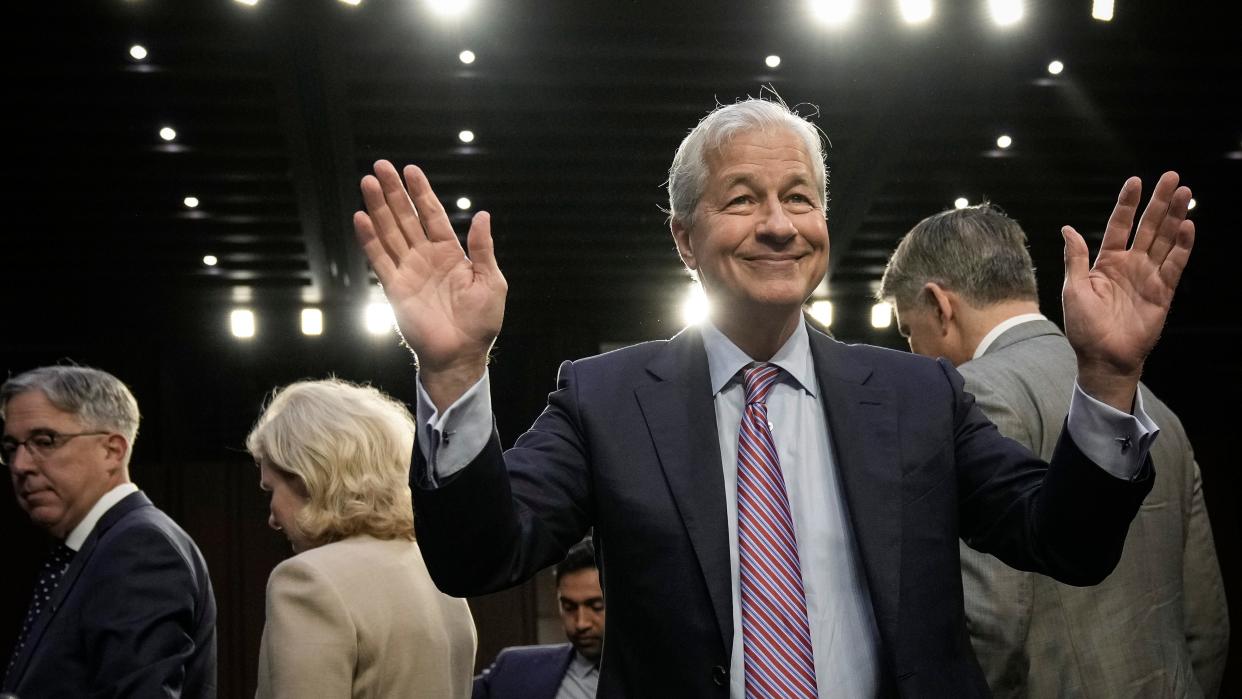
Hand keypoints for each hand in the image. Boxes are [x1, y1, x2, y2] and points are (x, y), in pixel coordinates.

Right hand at [353, 161, 506, 407]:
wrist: (462, 354)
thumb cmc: (481, 322)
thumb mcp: (491, 281)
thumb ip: (482, 249)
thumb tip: (482, 215)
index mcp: (451, 253)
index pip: (432, 215)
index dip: (421, 192)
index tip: (411, 170)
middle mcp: (426, 257)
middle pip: (406, 217)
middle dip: (394, 192)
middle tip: (380, 166)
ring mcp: (409, 271)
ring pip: (390, 232)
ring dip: (378, 208)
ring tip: (368, 183)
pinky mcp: (395, 288)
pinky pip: (380, 259)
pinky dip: (370, 239)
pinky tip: (362, 218)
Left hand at [1062, 171, 1194, 409]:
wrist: (1102, 357)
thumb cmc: (1084, 327)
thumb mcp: (1074, 288)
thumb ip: (1075, 258)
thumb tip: (1068, 229)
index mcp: (1106, 262)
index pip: (1120, 225)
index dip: (1128, 204)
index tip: (1136, 181)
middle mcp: (1130, 265)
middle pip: (1148, 227)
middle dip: (1160, 202)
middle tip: (1173, 178)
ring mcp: (1148, 277)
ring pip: (1165, 240)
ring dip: (1176, 217)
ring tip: (1186, 194)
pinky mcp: (1162, 292)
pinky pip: (1174, 265)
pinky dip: (1182, 246)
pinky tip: (1188, 227)